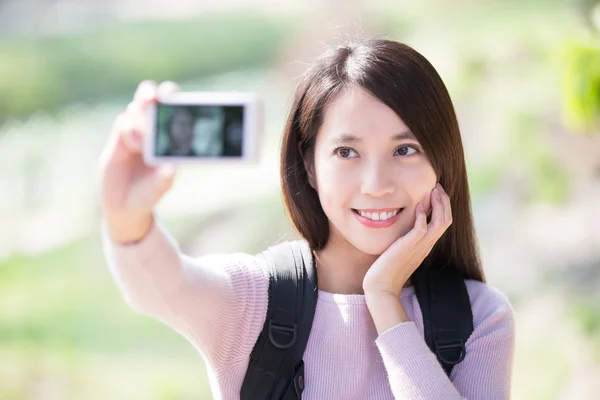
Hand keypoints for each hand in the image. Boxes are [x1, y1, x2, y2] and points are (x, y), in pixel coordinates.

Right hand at [97, 80, 179, 242]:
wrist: (124, 206)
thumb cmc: (149, 194)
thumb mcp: (159, 188)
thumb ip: (164, 178)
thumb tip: (171, 167)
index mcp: (170, 138)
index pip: (174, 109)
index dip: (174, 99)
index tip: (174, 99)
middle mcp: (153, 131)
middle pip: (153, 98)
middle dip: (152, 93)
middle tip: (152, 99)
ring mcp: (135, 133)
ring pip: (136, 108)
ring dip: (140, 119)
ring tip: (139, 145)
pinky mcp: (119, 139)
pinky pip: (122, 121)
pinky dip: (128, 129)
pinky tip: (130, 147)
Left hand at [362, 183, 452, 298]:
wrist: (381, 287)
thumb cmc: (386, 270)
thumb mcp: (399, 250)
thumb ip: (404, 239)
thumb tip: (402, 227)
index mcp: (425, 245)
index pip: (442, 223)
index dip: (442, 206)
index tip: (435, 193)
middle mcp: (426, 245)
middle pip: (446, 220)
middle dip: (444, 201)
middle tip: (438, 187)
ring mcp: (420, 247)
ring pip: (441, 223)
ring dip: (439, 204)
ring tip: (433, 191)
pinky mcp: (409, 247)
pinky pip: (422, 228)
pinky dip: (422, 215)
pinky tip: (417, 206)